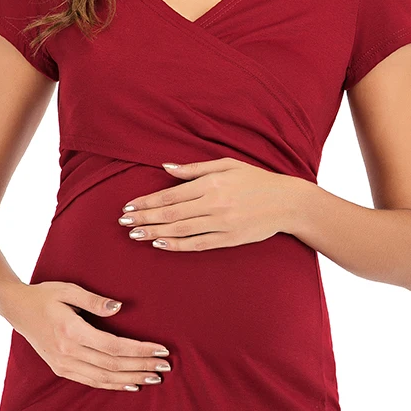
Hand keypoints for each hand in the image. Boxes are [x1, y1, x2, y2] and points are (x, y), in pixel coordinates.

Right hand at [6, 281, 171, 391]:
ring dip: (131, 378)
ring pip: (103, 377)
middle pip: (112, 364)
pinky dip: (112, 385)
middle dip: (142, 366)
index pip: (113, 346)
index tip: (161, 350)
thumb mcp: (68, 289)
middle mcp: (67, 352)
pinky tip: (130, 384)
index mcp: (71, 331)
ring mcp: (63, 363)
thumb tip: (119, 307)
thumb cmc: (45, 295)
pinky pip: (91, 381)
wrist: (17, 309)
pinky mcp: (61, 369)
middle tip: (166, 367)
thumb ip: (94, 300)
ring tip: (154, 378)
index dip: (139, 350)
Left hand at [116, 158, 294, 251]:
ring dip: (155, 233)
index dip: (147, 202)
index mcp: (212, 184)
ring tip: (135, 234)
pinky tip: (160, 244)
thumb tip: (166, 167)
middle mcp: (214, 204)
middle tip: (123, 222)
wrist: (287, 202)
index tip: (129, 206)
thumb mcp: (227, 165)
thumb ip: (195, 168)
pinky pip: (198, 244)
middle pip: (171, 214)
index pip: (171, 195)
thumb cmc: (256, 180)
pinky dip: (177, 245)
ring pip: (181, 231)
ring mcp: (222, 224)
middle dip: (145, 218)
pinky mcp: (229, 239)